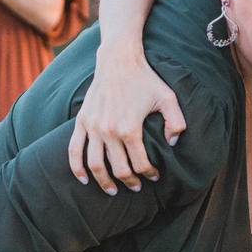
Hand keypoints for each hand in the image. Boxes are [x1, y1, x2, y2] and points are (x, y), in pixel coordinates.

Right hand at [67, 46, 186, 193]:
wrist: (118, 60)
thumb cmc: (146, 79)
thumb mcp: (168, 98)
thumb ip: (177, 122)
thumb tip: (173, 144)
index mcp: (130, 128)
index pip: (140, 163)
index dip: (150, 173)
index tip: (155, 176)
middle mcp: (109, 131)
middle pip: (119, 169)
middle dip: (130, 182)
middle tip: (137, 187)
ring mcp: (93, 127)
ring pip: (95, 165)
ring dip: (104, 182)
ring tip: (112, 191)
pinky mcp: (82, 121)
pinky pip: (74, 150)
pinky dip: (77, 168)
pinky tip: (84, 180)